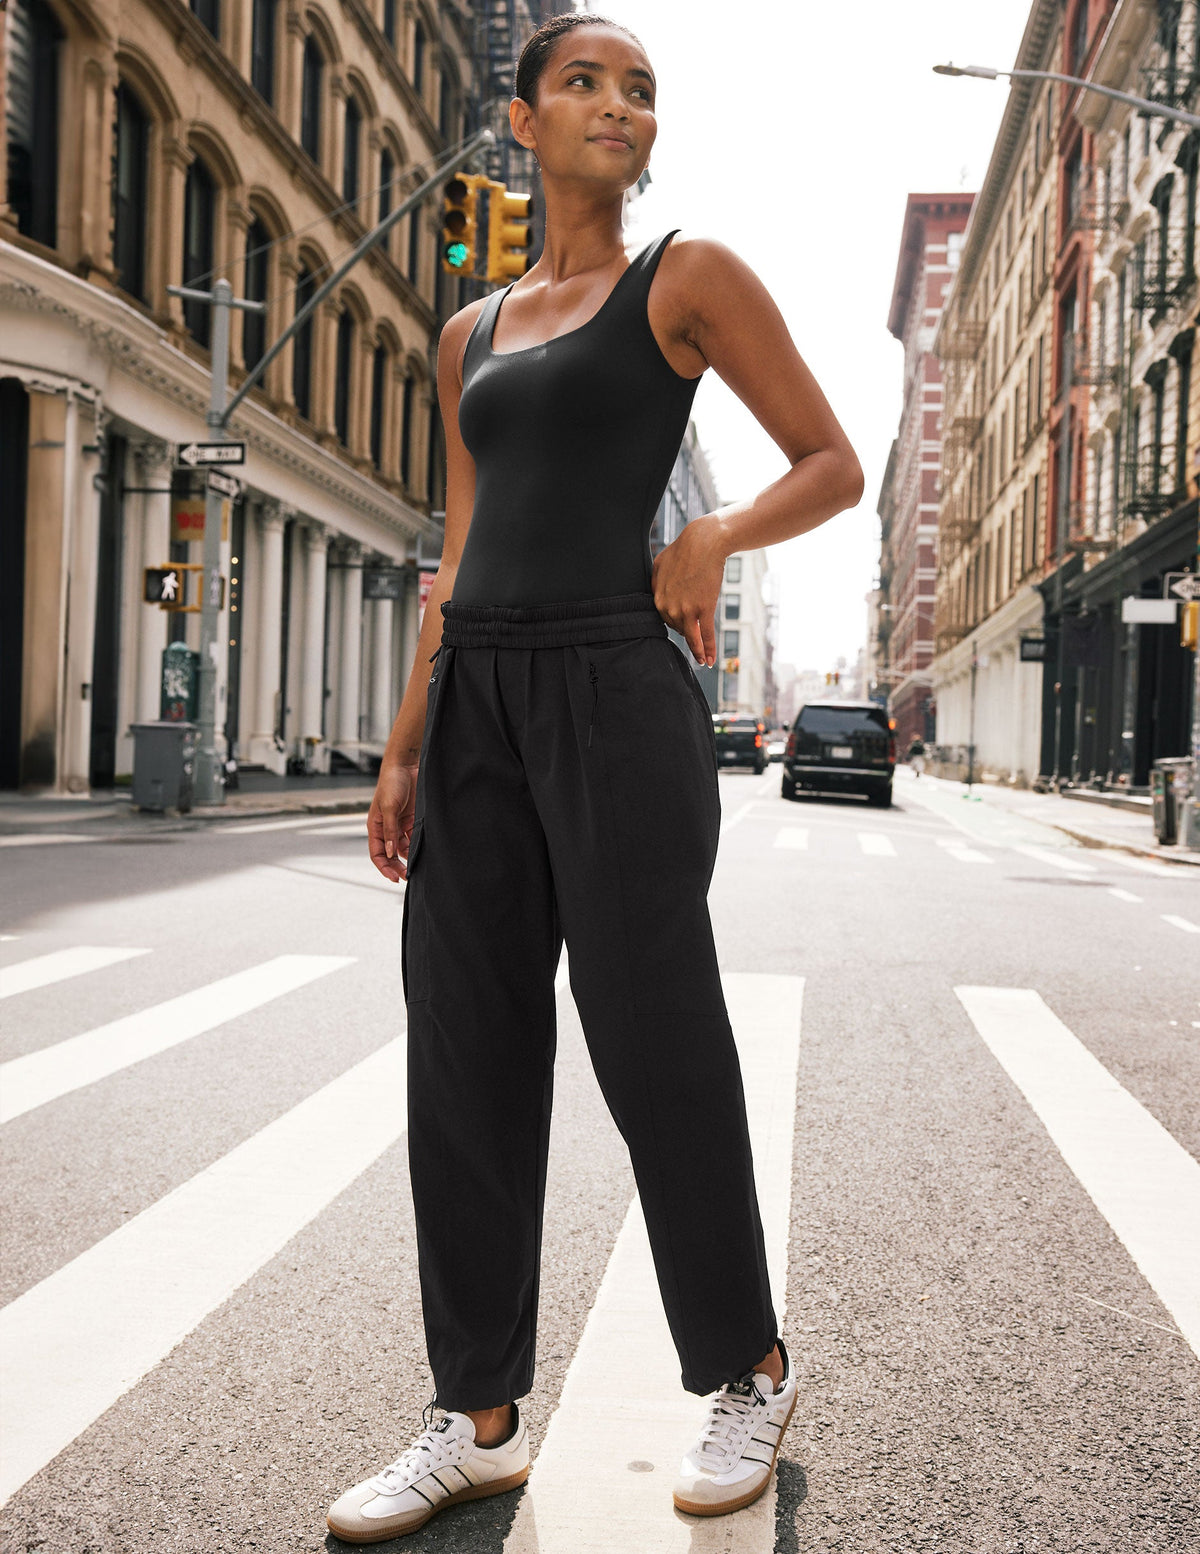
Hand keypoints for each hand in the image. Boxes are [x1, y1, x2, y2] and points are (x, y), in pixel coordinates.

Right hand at [367, 761, 418, 882]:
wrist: (407, 765)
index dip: (384, 867)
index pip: (377, 853)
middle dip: (397, 866)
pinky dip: (418, 845)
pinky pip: (414, 837)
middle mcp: (387, 828)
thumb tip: (391, 853)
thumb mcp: (389, 808)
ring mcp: (400, 824)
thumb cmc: (392, 783)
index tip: (394, 878)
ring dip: (409, 857)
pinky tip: (423, 851)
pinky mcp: (412, 819)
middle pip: (391, 854)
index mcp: (375, 826)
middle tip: (408, 877)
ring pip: (403, 848)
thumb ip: (390, 831)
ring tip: (417, 866)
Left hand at [651, 514, 729, 666]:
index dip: (675, 622)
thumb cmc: (683, 551)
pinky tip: (709, 661)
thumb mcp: (659, 566)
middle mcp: (669, 607)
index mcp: (657, 598)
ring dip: (697, 651)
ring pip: (691, 637)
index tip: (682, 627)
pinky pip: (705, 636)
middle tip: (695, 635)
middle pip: (677, 627)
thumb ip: (656, 584)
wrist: (704, 543)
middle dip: (687, 630)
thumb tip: (655, 595)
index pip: (664, 618)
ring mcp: (686, 610)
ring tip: (702, 661)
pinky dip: (707, 650)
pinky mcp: (704, 610)